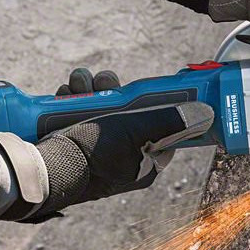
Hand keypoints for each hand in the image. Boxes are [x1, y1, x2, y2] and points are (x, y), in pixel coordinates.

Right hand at [25, 67, 212, 217]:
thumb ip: (172, 121)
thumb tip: (206, 114)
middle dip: (112, 91)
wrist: (42, 168)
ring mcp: (94, 153)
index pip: (159, 129)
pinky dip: (70, 100)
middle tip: (103, 81)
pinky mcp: (70, 144)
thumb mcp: (138, 131)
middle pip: (125, 114)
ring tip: (78, 84)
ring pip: (98, 110)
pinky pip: (76, 115)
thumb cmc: (93, 155)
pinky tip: (65, 93)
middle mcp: (120, 160)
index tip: (140, 88)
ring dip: (88, 90)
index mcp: (143, 165)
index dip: (151, 105)